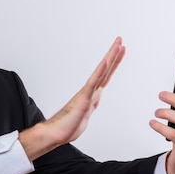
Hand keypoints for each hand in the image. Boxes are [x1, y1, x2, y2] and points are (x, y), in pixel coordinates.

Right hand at [19, 37, 125, 159]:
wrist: (54, 133)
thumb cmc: (66, 127)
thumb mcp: (84, 117)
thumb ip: (89, 107)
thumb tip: (92, 103)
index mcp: (91, 95)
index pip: (105, 75)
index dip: (113, 63)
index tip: (120, 50)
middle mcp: (90, 91)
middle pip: (105, 69)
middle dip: (114, 54)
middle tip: (120, 39)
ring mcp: (87, 93)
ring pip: (101, 72)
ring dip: (110, 57)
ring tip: (117, 44)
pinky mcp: (83, 98)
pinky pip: (93, 82)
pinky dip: (100, 71)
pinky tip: (105, 62)